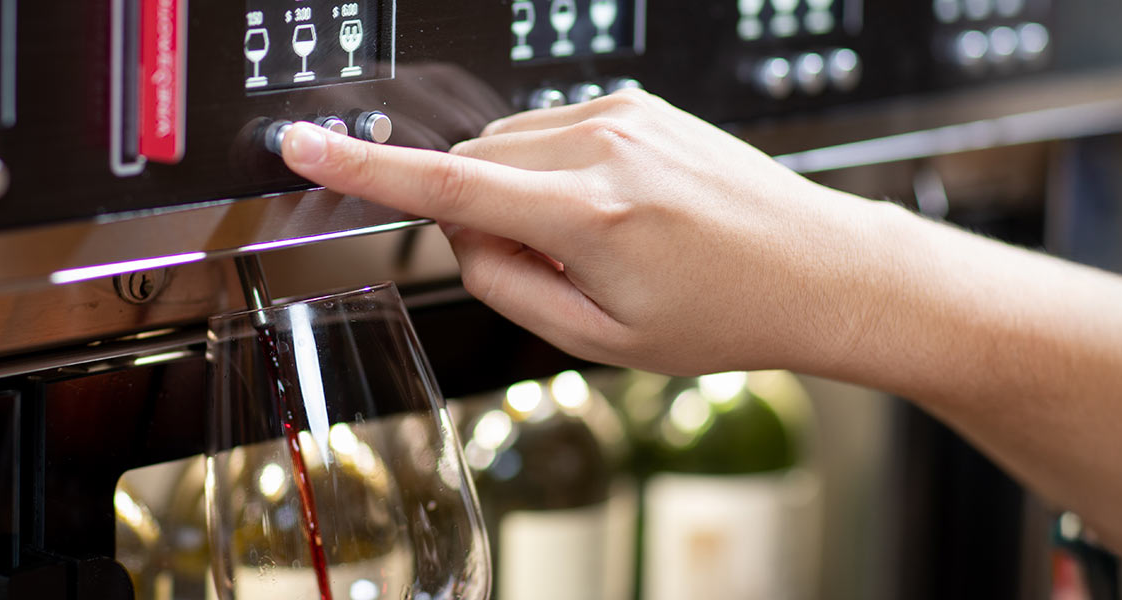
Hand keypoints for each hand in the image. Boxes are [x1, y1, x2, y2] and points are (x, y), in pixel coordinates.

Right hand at [278, 89, 893, 375]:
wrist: (817, 269)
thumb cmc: (724, 313)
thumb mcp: (601, 340)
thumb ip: (507, 286)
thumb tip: (459, 237)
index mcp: (592, 215)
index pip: (447, 188)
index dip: (363, 169)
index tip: (303, 144)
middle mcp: (605, 147)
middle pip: (472, 162)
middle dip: (478, 214)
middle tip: (547, 270)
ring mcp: (624, 114)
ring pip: (506, 143)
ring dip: (515, 192)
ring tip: (593, 243)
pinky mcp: (637, 102)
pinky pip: (549, 128)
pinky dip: (551, 171)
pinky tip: (611, 212)